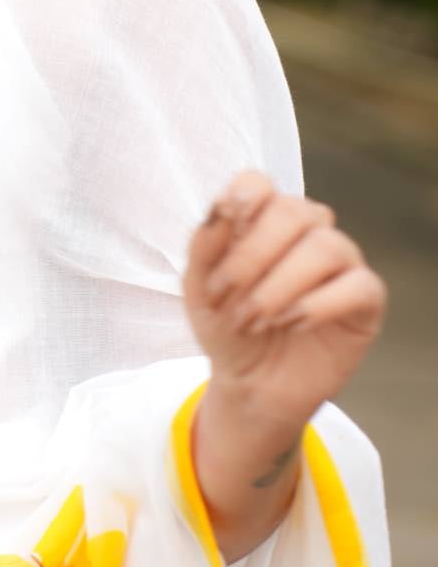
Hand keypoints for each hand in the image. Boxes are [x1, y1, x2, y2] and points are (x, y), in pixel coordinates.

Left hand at [183, 169, 387, 431]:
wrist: (251, 384)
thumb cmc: (226, 326)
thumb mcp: (200, 291)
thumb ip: (204, 247)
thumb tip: (221, 209)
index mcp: (261, 218)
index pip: (259, 183)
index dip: (243, 198)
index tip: (226, 226)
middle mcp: (305, 231)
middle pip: (294, 212)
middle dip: (254, 257)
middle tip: (229, 300)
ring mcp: (340, 261)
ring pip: (327, 247)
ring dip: (281, 286)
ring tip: (255, 321)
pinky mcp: (365, 298)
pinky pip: (359, 285)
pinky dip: (319, 304)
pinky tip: (292, 324)